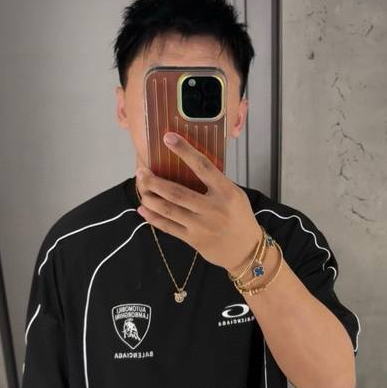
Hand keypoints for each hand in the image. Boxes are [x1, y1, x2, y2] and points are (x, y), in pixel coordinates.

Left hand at [135, 131, 261, 271]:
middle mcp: (213, 208)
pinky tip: (143, 209)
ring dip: (150, 198)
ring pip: (169, 210)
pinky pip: (168, 227)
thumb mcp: (235, 194)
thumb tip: (188, 166)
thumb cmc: (239, 217)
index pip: (203, 166)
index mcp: (226, 192)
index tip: (168, 138)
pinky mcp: (193, 240)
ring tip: (141, 188)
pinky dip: (153, 217)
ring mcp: (201, 226)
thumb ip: (215, 183)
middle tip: (141, 172)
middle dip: (154, 182)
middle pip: (176, 192)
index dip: (184, 151)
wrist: (246, 250)